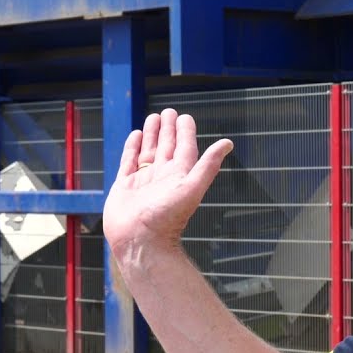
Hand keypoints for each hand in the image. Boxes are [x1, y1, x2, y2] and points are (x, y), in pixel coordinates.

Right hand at [103, 108, 233, 254]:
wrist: (140, 240)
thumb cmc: (168, 217)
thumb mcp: (192, 186)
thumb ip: (208, 164)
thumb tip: (228, 143)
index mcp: (180, 175)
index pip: (185, 147)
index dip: (185, 132)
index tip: (185, 117)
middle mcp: (163, 176)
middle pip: (167, 146)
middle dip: (168, 129)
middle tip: (169, 111)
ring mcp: (144, 180)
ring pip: (149, 151)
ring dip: (152, 135)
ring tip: (153, 118)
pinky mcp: (125, 185)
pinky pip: (129, 162)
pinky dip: (132, 148)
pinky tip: (136, 136)